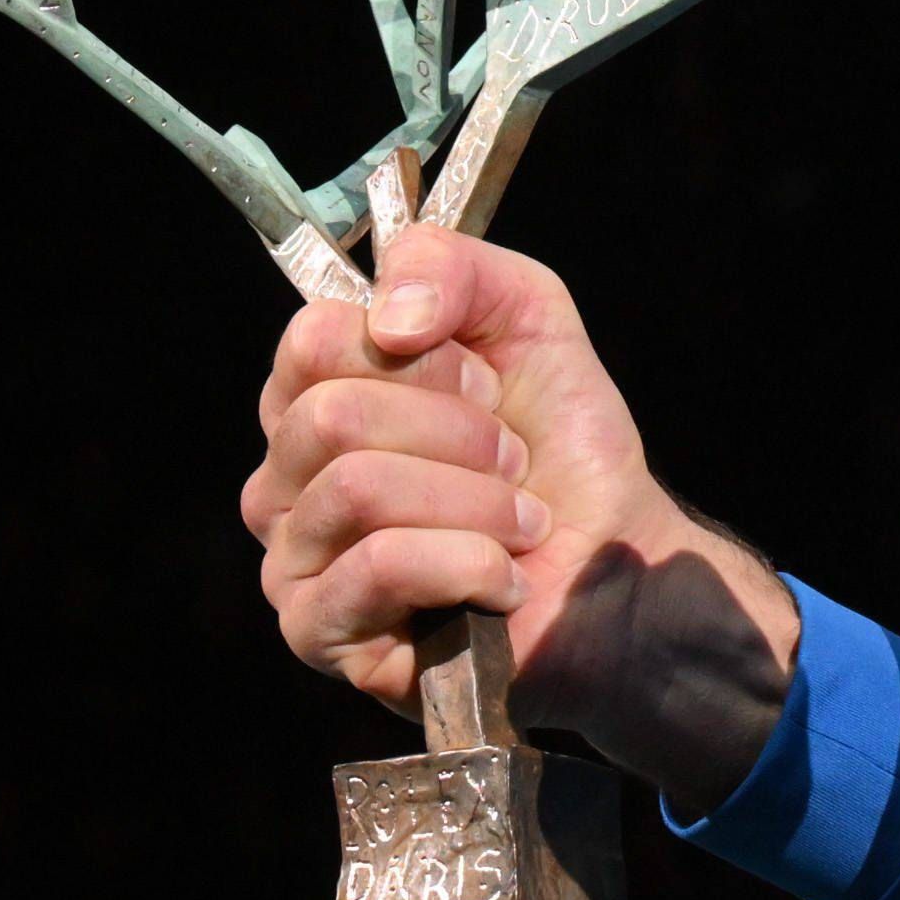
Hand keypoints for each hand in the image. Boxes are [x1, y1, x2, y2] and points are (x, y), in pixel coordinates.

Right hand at [242, 225, 804, 809]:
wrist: (617, 564)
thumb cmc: (558, 445)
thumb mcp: (524, 314)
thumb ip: (449, 265)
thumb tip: (386, 316)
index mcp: (312, 398)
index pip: (313, 340)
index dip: (424, 358)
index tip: (488, 388)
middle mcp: (282, 478)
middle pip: (331, 416)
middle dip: (458, 435)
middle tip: (512, 464)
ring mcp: (291, 560)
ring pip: (356, 488)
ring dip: (476, 502)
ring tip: (518, 523)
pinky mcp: (318, 634)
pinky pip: (378, 566)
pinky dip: (469, 564)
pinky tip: (502, 582)